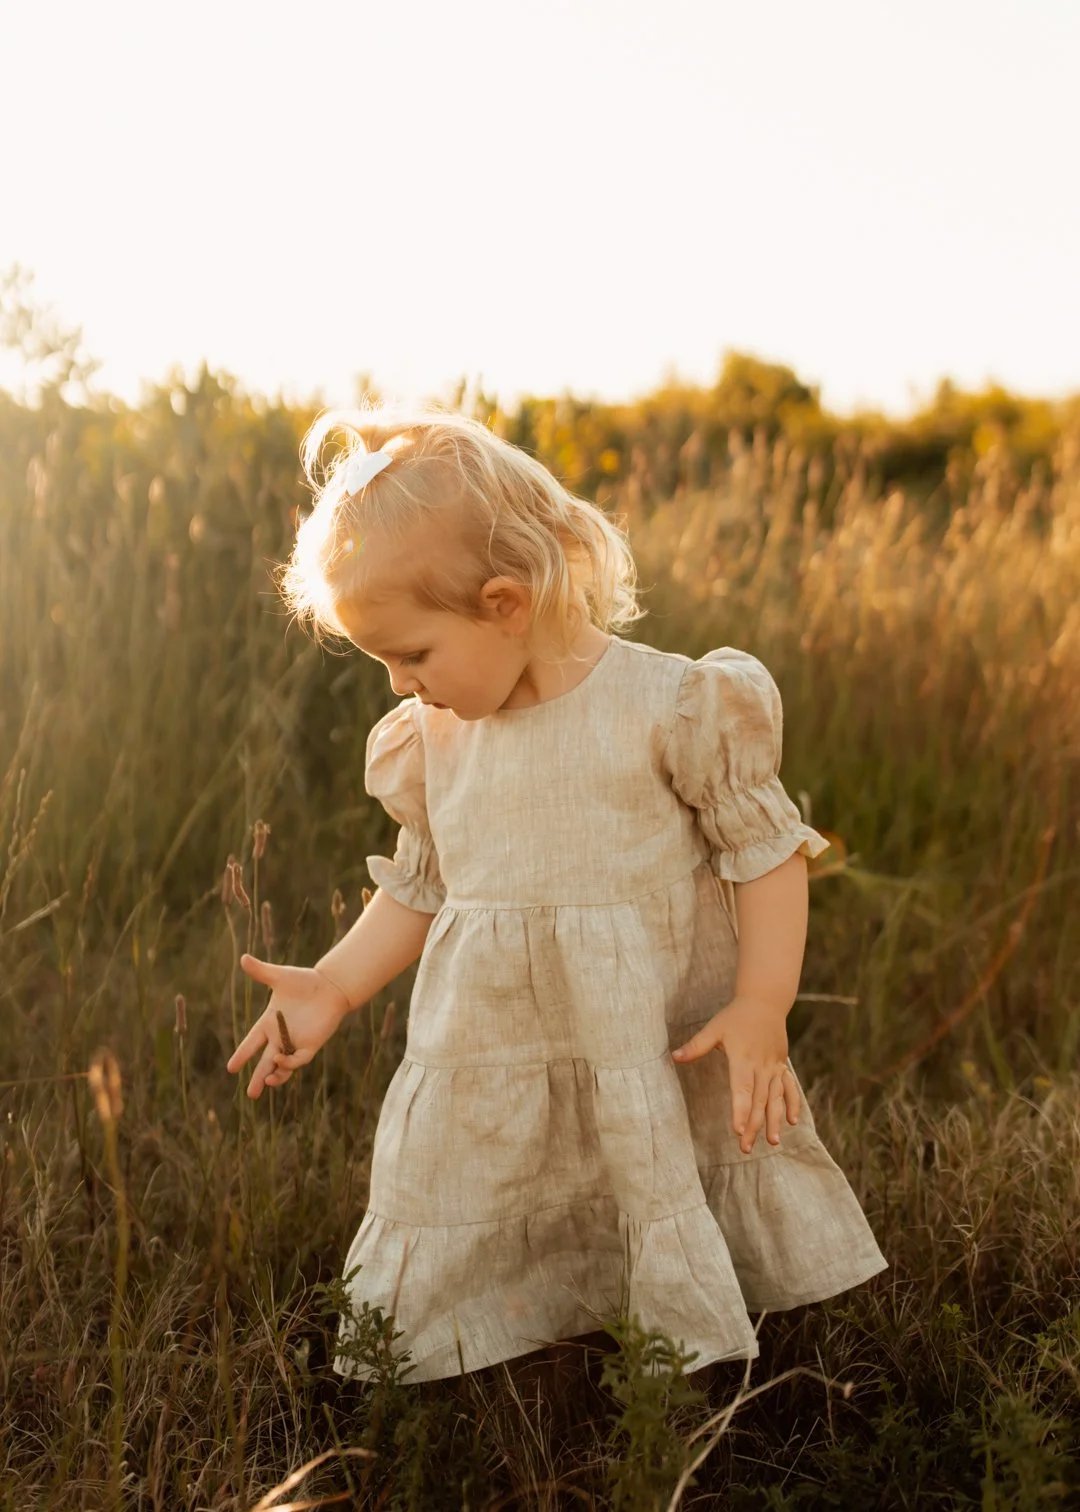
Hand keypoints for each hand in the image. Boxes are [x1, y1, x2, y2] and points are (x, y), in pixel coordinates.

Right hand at [225, 955, 351, 1099]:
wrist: (331, 986)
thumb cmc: (305, 981)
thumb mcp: (280, 977)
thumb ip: (261, 971)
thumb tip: (243, 958)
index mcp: (269, 1023)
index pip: (252, 1043)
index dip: (242, 1055)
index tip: (231, 1068)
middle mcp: (280, 1036)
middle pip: (265, 1062)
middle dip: (258, 1078)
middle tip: (250, 1095)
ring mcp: (295, 1042)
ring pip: (281, 1066)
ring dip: (274, 1076)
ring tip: (267, 1082)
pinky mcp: (311, 1045)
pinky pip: (298, 1059)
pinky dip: (289, 1064)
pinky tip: (280, 1062)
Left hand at [671, 993, 799, 1154]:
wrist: (765, 1001)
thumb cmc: (735, 1016)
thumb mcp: (714, 1028)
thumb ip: (696, 1045)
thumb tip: (674, 1056)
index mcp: (743, 1058)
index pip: (742, 1089)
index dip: (741, 1110)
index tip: (739, 1130)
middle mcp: (761, 1065)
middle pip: (758, 1100)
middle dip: (754, 1125)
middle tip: (747, 1148)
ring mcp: (774, 1066)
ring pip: (775, 1098)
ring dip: (774, 1120)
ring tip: (772, 1142)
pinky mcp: (782, 1065)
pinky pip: (789, 1088)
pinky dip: (791, 1104)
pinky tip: (791, 1122)